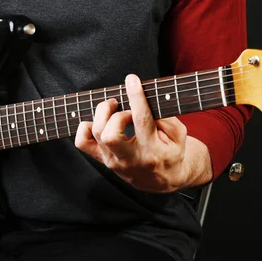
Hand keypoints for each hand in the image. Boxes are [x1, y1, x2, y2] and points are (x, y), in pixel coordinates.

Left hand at [75, 74, 191, 192]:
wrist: (162, 180)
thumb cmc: (171, 153)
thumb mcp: (178, 135)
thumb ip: (166, 117)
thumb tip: (144, 101)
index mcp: (152, 150)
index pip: (141, 120)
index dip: (135, 97)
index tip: (132, 80)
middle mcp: (130, 158)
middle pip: (110, 134)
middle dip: (115, 114)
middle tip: (123, 106)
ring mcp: (113, 161)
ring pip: (96, 134)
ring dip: (103, 114)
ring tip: (114, 108)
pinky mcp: (102, 160)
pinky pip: (83, 142)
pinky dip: (86, 127)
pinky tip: (100, 121)